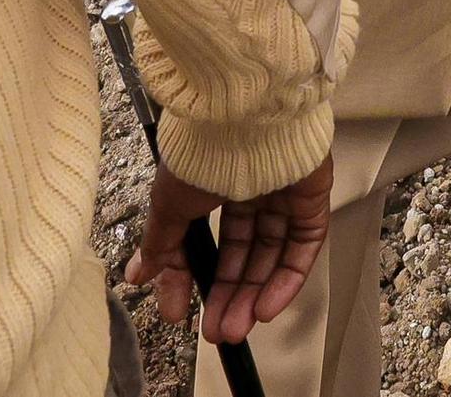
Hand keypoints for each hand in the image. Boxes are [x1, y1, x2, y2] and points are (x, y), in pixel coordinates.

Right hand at [124, 156, 330, 341]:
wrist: (243, 118)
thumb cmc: (202, 150)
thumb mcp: (169, 203)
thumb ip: (160, 244)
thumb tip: (138, 277)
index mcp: (218, 184)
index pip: (210, 241)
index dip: (193, 277)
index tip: (178, 313)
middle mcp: (254, 188)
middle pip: (244, 254)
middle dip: (228, 296)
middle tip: (216, 332)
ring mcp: (285, 192)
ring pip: (272, 255)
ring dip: (254, 296)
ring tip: (234, 329)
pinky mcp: (313, 197)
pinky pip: (303, 247)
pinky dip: (286, 281)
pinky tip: (265, 309)